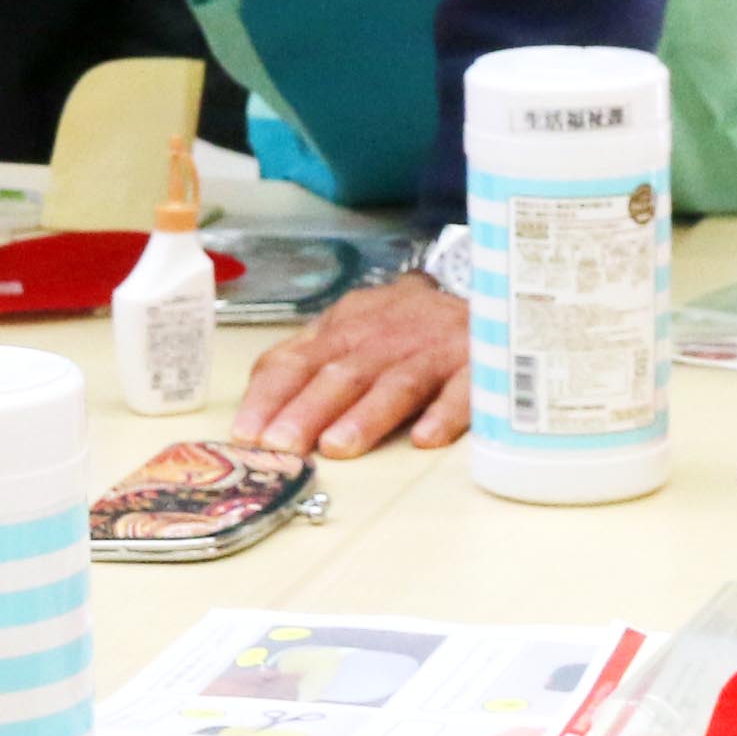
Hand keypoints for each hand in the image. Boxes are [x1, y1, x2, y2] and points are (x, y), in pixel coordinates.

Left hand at [235, 269, 468, 452]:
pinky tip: (426, 437)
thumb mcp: (350, 326)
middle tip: (283, 446)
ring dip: (367, 415)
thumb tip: (257, 390)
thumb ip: (305, 355)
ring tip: (339, 446)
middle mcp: (387, 339)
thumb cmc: (409, 322)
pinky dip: (446, 413)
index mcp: (348, 330)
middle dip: (309, 409)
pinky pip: (465, 389)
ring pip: (397, 382)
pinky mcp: (479, 366)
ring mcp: (434, 352)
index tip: (247, 432)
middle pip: (343, 373)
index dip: (271, 395)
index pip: (299, 360)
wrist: (489, 289)